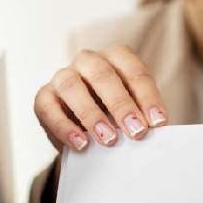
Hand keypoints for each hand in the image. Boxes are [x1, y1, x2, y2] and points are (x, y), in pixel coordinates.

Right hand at [33, 45, 168, 152]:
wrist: (83, 131)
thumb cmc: (114, 116)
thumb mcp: (130, 114)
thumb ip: (139, 118)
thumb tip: (152, 132)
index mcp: (116, 58)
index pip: (134, 71)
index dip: (147, 96)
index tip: (158, 122)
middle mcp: (88, 61)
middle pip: (103, 75)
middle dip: (121, 105)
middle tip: (136, 132)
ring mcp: (63, 76)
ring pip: (72, 86)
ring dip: (92, 114)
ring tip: (108, 139)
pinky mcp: (44, 96)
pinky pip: (48, 108)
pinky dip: (64, 127)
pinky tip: (81, 144)